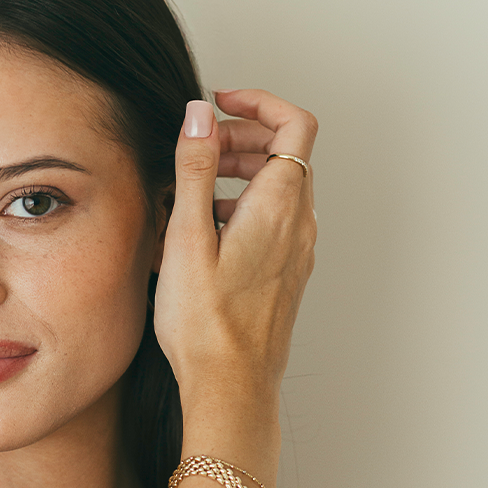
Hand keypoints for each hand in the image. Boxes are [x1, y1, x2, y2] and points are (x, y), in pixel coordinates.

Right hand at [153, 89, 317, 414]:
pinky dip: (245, 208)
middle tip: (200, 148)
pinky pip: (274, 222)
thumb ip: (196, 169)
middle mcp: (298, 225)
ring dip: (241, 175)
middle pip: (286, 154)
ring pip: (280, 189)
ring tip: (195, 192)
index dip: (258, 102)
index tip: (220, 104)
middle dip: (242, 138)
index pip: (293, 124)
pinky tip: (206, 233)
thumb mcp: (188, 237)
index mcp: (279, 206)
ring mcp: (296, 252)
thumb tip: (199, 114)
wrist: (231, 385)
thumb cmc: (207, 324)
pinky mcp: (286, 275)